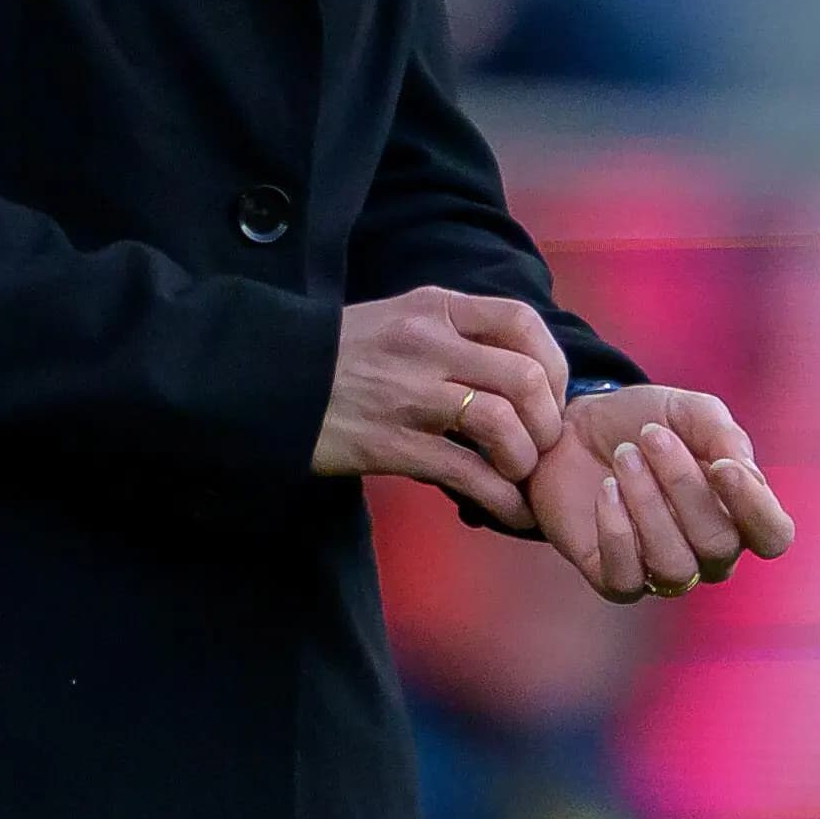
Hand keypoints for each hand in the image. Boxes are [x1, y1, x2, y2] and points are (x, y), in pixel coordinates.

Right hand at [310, 286, 571, 526]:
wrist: (266, 382)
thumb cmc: (338, 357)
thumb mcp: (397, 319)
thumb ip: (453, 334)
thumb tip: (519, 370)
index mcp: (432, 308)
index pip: (520, 320)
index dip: (553, 363)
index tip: (549, 395)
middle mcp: (427, 344)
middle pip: (525, 377)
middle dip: (547, 421)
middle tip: (539, 444)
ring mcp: (409, 395)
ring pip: (503, 425)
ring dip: (524, 460)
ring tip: (516, 475)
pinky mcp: (391, 444)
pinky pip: (467, 474)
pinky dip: (501, 499)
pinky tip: (508, 510)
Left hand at [527, 385, 796, 601]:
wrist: (573, 427)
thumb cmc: (640, 421)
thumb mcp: (687, 411)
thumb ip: (723, 435)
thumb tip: (745, 473)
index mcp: (738, 512)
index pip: (773, 535)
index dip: (754, 507)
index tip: (721, 465)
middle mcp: (708, 551)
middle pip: (718, 544)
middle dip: (683, 485)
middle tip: (650, 436)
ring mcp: (663, 570)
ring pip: (674, 564)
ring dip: (646, 504)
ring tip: (623, 457)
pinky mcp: (615, 578)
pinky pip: (627, 579)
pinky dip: (615, 531)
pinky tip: (605, 490)